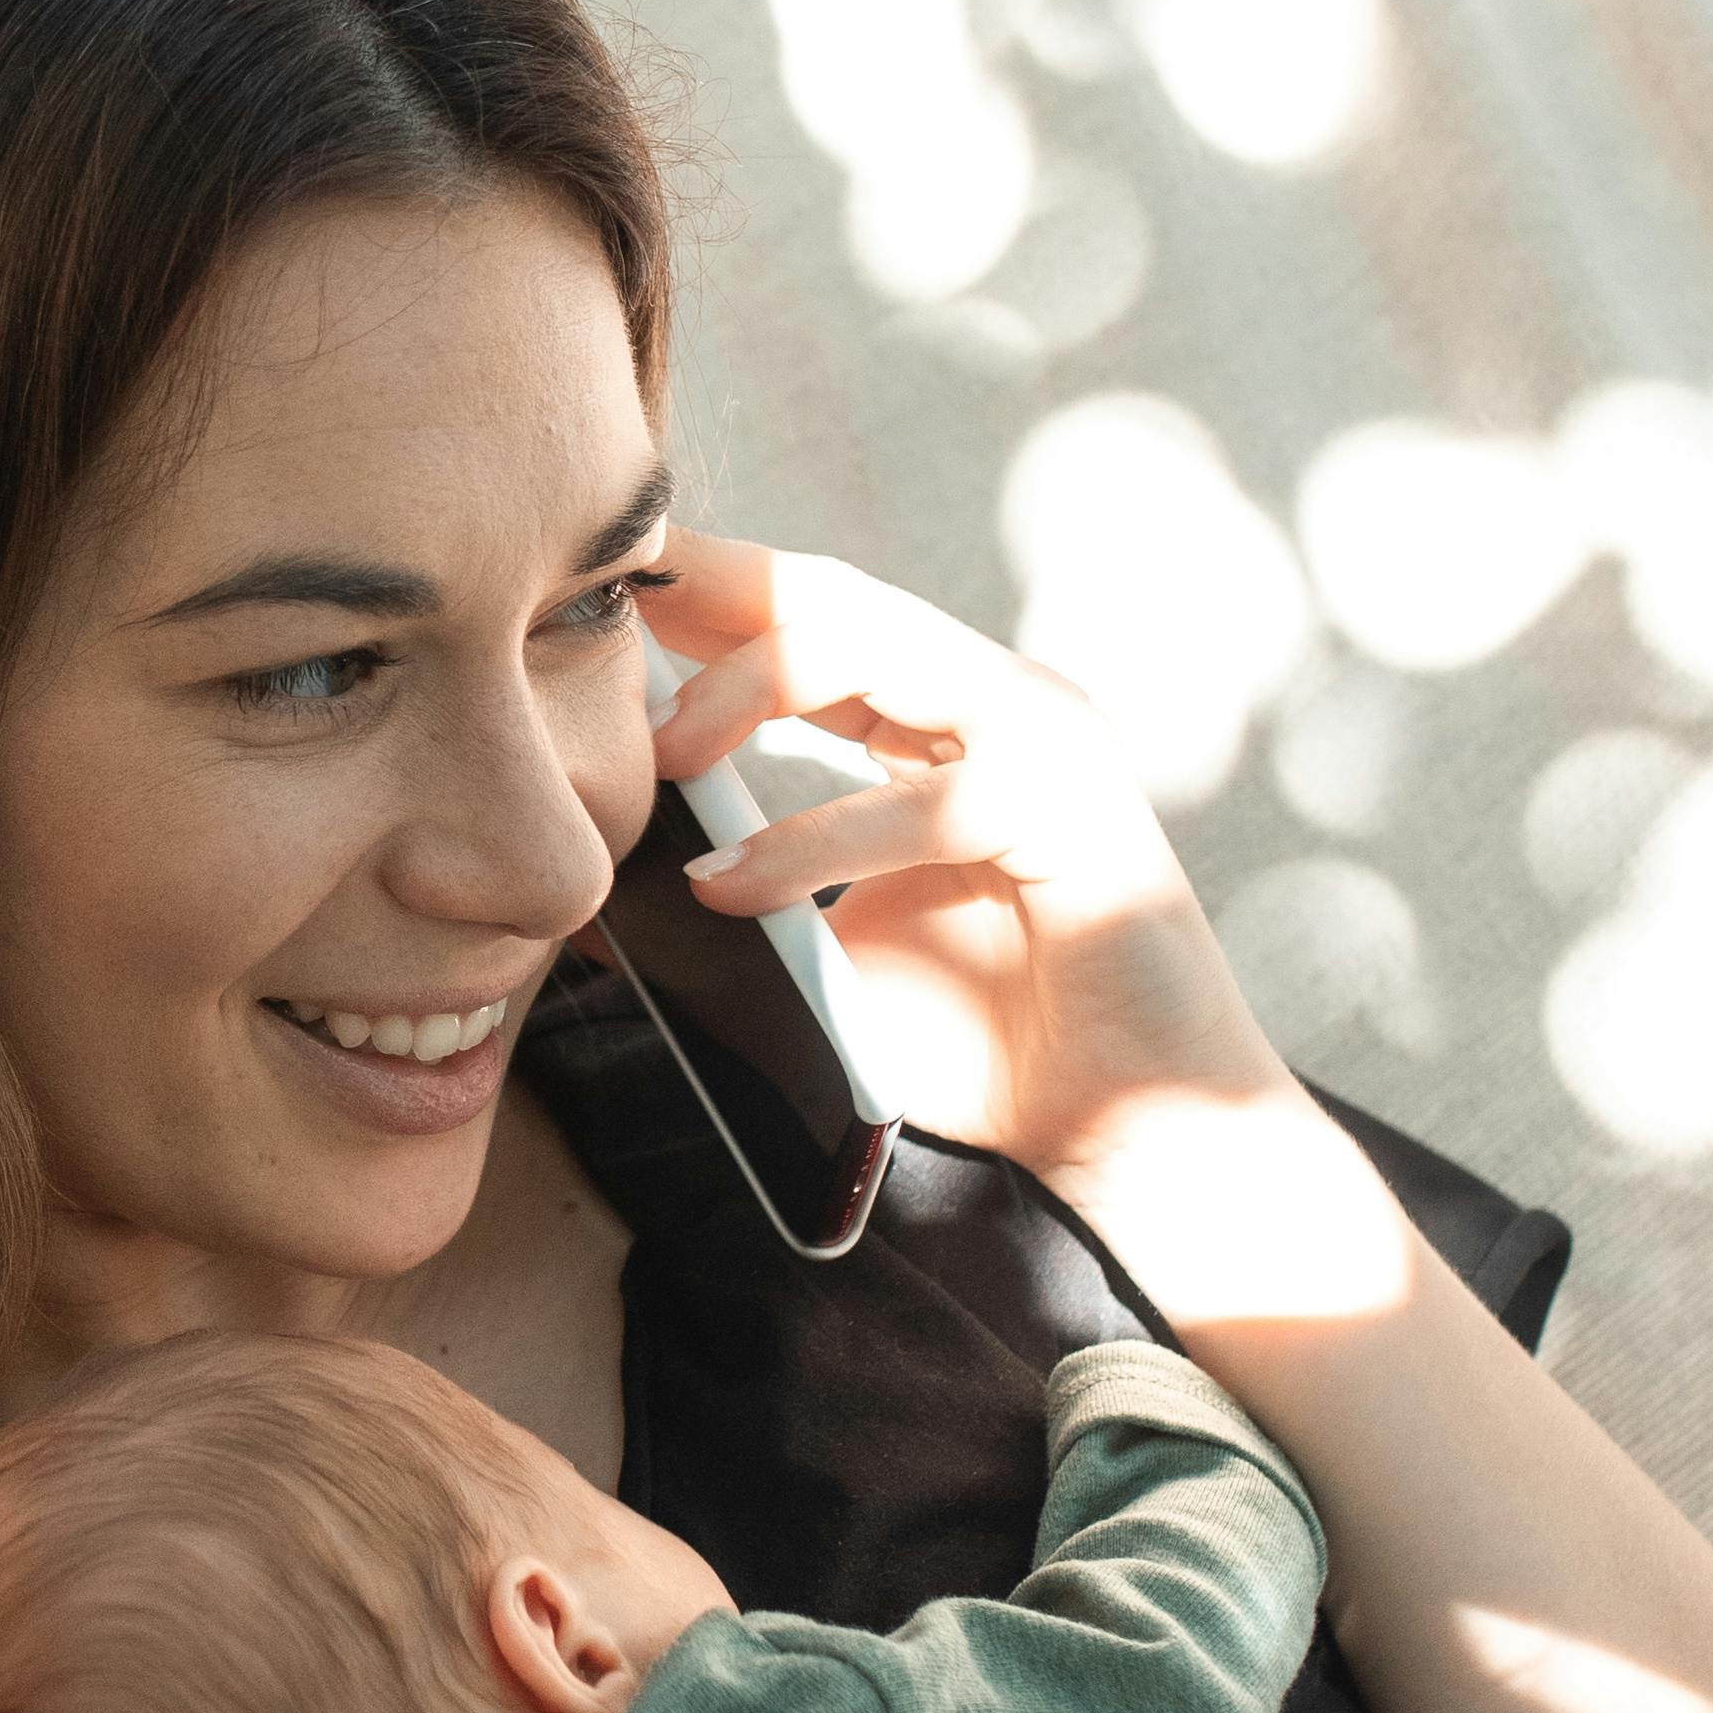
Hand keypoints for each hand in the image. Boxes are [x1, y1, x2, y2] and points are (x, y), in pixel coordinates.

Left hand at [636, 531, 1290, 1198]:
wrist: (1118, 1129)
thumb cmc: (982, 1037)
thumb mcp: (826, 950)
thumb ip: (740, 888)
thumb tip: (598, 879)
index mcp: (944, 717)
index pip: (812, 617)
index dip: (706, 593)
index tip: (595, 583)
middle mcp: (1001, 703)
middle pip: (839, 598)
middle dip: (716, 590)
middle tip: (602, 608)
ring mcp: (1049, 742)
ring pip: (881, 653)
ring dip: (751, 690)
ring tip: (657, 757)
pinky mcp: (1079, 810)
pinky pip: (930, 800)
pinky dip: (814, 842)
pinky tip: (732, 888)